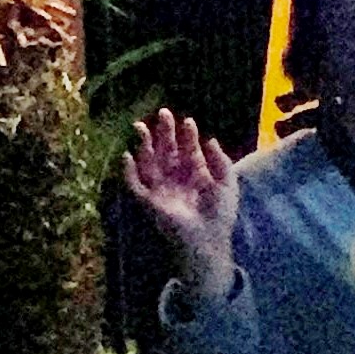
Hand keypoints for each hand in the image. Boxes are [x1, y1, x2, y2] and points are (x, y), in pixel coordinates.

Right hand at [122, 108, 240, 303]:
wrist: (209, 240)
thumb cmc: (220, 215)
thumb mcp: (227, 183)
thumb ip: (220, 161)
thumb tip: (210, 139)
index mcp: (195, 175)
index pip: (187, 150)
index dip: (187, 135)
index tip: (188, 121)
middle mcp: (176, 180)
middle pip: (166, 151)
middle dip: (163, 133)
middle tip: (163, 113)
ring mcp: (161, 190)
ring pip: (149, 162)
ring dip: (143, 145)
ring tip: (140, 126)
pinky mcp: (149, 202)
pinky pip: (135, 185)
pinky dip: (129, 172)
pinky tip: (127, 155)